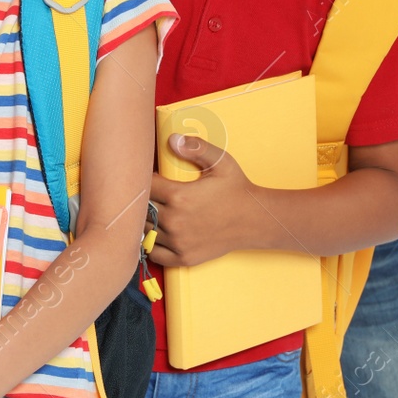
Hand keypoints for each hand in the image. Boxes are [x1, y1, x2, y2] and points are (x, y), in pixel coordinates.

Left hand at [148, 133, 258, 267]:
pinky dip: (152, 244)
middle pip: (142, 209)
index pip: (145, 186)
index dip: (145, 180)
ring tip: (155, 212)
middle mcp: (175, 221)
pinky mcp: (184, 258)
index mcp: (179, 196)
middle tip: (153, 195)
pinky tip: (158, 233)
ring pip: (146, 230)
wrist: (254, 220)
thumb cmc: (236, 189)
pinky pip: (154, 253)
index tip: (152, 178)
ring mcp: (178, 242)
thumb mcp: (221, 162)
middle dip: (144, 200)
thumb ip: (196, 148)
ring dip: (147, 221)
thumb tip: (173, 138)